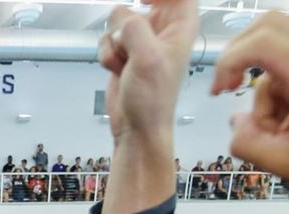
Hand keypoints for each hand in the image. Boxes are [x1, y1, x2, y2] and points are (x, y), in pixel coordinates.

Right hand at [98, 0, 197, 144]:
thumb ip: (135, 29)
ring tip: (127, 63)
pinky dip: (108, 54)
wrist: (136, 127)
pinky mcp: (124, 51)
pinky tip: (119, 70)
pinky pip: (106, 37)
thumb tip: (123, 20)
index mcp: (181, 27)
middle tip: (130, 42)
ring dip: (115, 42)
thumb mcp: (148, 58)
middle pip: (141, 2)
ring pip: (117, 20)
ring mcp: (141, 40)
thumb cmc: (153, 100)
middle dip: (128, 23)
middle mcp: (162, 30)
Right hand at [211, 11, 288, 205]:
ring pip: (280, 43)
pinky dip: (282, 80)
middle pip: (269, 25)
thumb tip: (236, 124)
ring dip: (266, 77)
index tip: (220, 89)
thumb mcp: (284, 163)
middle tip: (230, 84)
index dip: (229, 61)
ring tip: (275, 121)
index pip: (260, 42)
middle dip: (241, 54)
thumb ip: (247, 142)